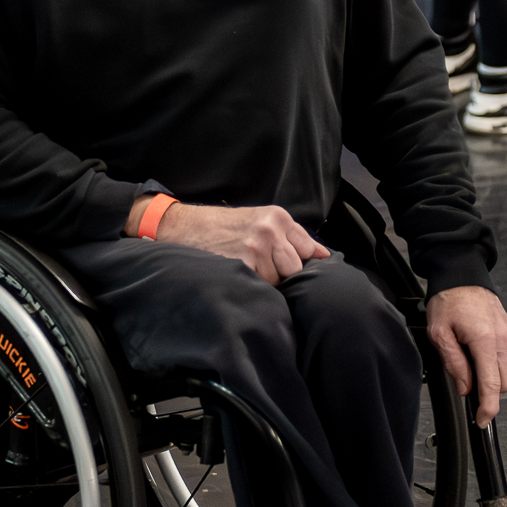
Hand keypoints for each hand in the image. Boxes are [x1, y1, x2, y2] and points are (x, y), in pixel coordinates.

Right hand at [125, 197, 329, 285]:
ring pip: (278, 282)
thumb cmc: (222, 226)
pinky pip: (261, 289)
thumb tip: (324, 255)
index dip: (296, 263)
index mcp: (277, 217)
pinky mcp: (242, 265)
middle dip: (283, 275)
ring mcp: (256, 248)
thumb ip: (292, 236)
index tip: (284, 266)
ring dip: (266, 284)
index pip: (308, 250)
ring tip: (246, 271)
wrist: (182, 227)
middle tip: (260, 269)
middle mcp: (270, 230)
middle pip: (296, 269)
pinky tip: (238, 278)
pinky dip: (252, 289)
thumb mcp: (260, 220)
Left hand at [424, 286, 506, 428]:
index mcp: (483, 339)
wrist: (461, 273)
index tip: (482, 420)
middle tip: (469, 385)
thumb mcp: (439, 333)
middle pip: (505, 381)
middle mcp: (501, 337)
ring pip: (506, 368)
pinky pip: (503, 352)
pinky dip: (492, 358)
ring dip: (491, 374)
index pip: (492, 383)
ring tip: (468, 359)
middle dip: (490, 392)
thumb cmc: (448, 299)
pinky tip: (474, 345)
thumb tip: (465, 387)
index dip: (488, 407)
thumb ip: (454, 363)